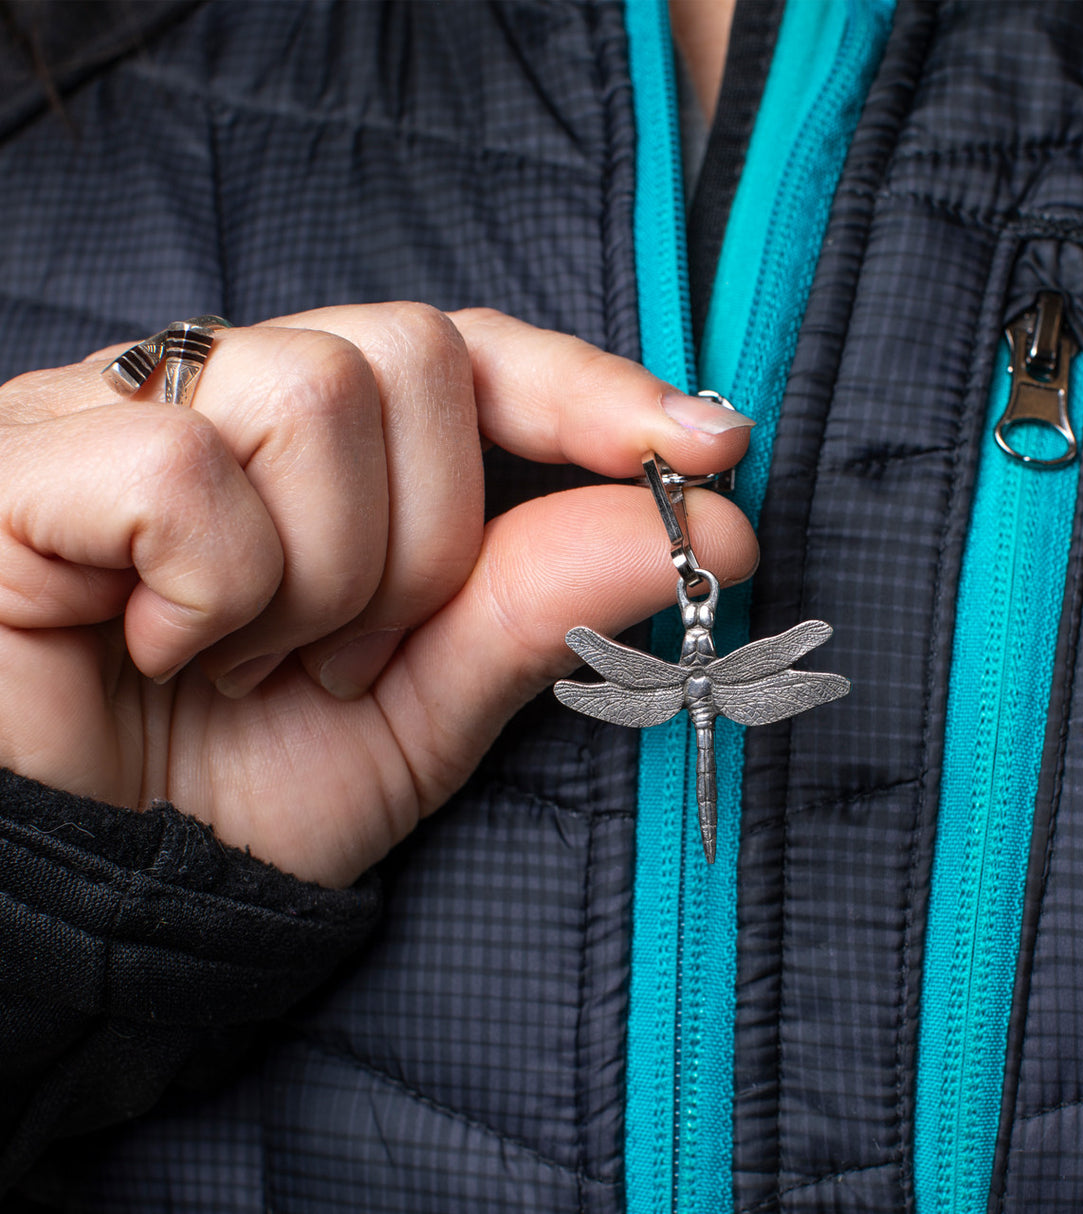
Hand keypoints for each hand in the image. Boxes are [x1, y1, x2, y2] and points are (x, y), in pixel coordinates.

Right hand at [0, 305, 757, 885]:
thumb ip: (545, 604)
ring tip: (250, 664)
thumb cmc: (239, 793)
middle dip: (425, 542)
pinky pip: (185, 474)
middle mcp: (218, 398)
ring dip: (323, 578)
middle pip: (407, 355)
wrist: (75, 896)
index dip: (589, 391)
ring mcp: (112, 413)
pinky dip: (215, 593)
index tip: (709, 447)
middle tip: (347, 659)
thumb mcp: (426, 709)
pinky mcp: (19, 461)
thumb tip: (720, 520)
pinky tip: (157, 651)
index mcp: (313, 448)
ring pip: (313, 392)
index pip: (469, 355)